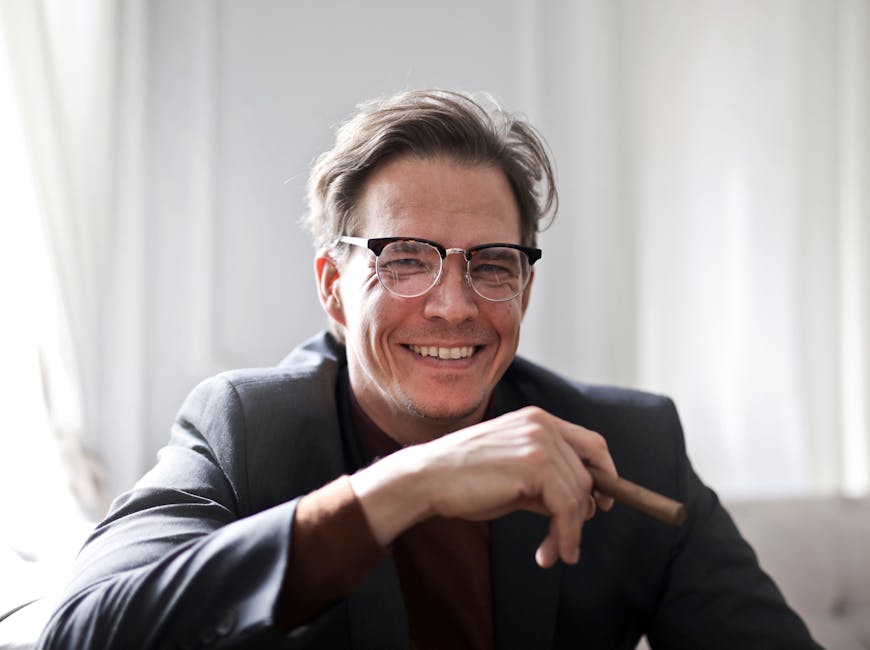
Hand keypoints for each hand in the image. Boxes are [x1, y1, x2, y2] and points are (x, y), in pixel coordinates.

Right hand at [348, 406, 616, 567]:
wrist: (427, 478)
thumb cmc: (462, 479)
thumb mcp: (512, 475)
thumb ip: (546, 483)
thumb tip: (581, 506)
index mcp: (538, 420)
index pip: (591, 444)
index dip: (605, 475)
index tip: (602, 504)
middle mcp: (543, 425)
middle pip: (588, 474)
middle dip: (581, 514)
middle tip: (566, 544)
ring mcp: (539, 442)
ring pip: (579, 495)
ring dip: (569, 532)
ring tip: (551, 552)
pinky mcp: (534, 464)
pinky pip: (567, 507)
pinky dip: (565, 535)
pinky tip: (550, 552)